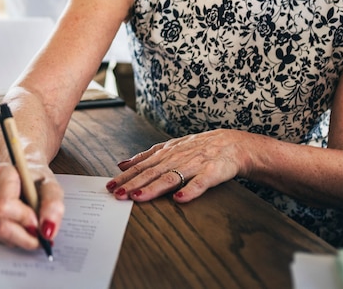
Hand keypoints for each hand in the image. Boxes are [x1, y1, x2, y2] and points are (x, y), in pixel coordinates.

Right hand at [0, 164, 64, 249]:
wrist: (25, 176)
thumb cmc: (36, 179)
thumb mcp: (51, 186)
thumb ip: (53, 204)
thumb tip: (48, 229)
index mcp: (2, 174)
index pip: (4, 204)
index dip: (22, 217)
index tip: (37, 223)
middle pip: (0, 224)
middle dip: (24, 235)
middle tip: (41, 235)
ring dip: (19, 238)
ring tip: (34, 228)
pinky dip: (13, 238)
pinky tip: (23, 228)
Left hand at [106, 128, 249, 202]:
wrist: (232, 144)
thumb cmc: (200, 147)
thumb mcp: (172, 147)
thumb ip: (147, 156)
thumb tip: (122, 163)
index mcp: (168, 152)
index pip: (143, 165)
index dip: (126, 176)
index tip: (110, 186)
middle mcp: (179, 156)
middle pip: (153, 171)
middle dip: (134, 183)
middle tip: (117, 194)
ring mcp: (195, 164)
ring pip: (172, 176)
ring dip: (155, 187)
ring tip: (139, 197)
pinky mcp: (212, 172)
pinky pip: (201, 182)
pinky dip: (190, 190)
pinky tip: (180, 198)